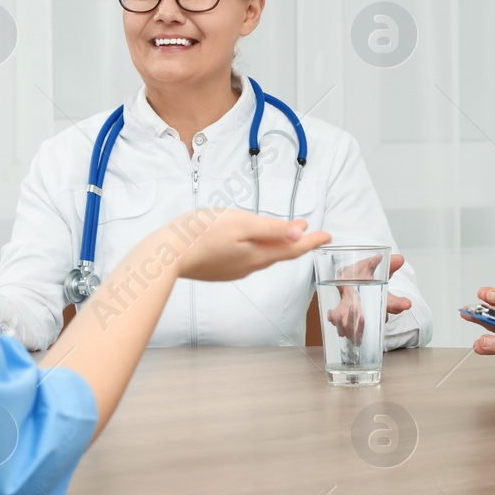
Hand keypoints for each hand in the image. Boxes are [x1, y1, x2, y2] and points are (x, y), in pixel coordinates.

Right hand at [169, 210, 330, 282]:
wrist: (166, 256)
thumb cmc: (200, 234)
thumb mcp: (240, 223)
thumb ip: (270, 229)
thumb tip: (298, 234)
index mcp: (257, 255)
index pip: (293, 249)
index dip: (312, 241)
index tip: (327, 235)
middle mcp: (248, 266)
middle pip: (278, 254)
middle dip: (294, 242)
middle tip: (308, 231)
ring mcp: (232, 270)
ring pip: (261, 257)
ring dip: (275, 245)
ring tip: (281, 234)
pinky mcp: (218, 270)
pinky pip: (245, 260)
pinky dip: (256, 250)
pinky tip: (249, 244)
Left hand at [324, 253, 410, 342]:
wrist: (343, 283)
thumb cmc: (359, 279)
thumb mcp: (371, 269)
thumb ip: (384, 264)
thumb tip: (399, 258)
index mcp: (380, 302)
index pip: (393, 304)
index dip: (400, 304)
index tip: (407, 303)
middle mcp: (369, 314)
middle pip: (373, 322)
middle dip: (375, 318)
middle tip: (365, 314)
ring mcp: (355, 321)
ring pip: (356, 329)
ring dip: (353, 321)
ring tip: (353, 307)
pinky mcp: (341, 322)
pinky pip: (339, 326)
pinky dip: (335, 320)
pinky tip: (332, 313)